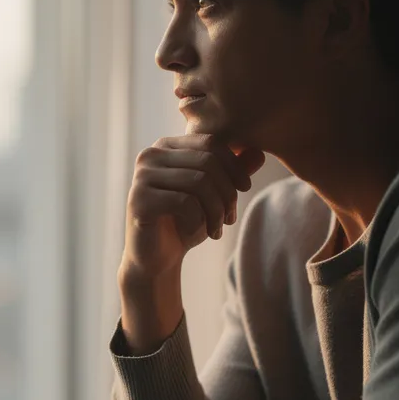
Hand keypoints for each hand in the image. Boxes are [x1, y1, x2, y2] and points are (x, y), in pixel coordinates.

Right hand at [122, 135, 265, 279]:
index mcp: (167, 146)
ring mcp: (141, 177)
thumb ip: (233, 172)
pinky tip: (197, 231)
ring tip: (218, 228)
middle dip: (227, 191)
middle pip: (207, 161)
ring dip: (217, 210)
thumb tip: (259, 153)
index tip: (245, 188)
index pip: (211, 142)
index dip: (234, 165)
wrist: (157, 258)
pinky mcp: (139, 201)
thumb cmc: (185, 221)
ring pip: (199, 181)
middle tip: (230, 218)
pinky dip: (199, 220)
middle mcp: (150, 155)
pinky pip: (184, 202)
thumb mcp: (215, 194)